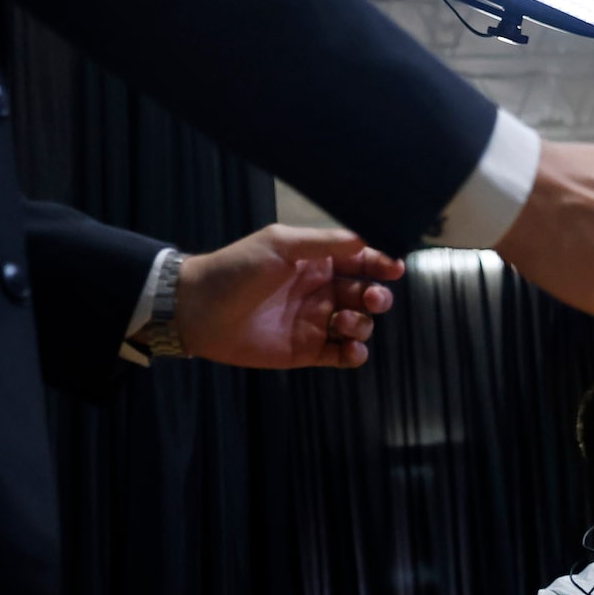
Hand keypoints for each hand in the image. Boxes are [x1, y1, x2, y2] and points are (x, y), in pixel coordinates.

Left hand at [175, 225, 403, 368]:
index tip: (394, 269)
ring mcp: (314, 322)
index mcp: (316, 261)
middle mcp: (319, 291)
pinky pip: (342, 355)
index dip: (380, 264)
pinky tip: (351, 349)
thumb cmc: (237, 269)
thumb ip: (325, 243)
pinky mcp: (306, 351)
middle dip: (376, 296)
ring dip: (362, 324)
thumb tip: (365, 239)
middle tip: (372, 298)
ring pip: (358, 325)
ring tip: (344, 323)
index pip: (360, 260)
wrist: (199, 309)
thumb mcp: (281, 245)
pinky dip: (354, 354)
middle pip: (365, 294)